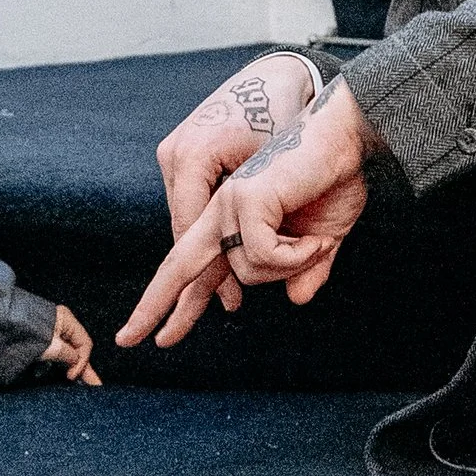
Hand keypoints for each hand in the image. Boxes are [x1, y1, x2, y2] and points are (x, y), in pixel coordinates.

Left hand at [39, 304, 101, 386]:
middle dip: (83, 368)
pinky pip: (54, 354)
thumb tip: (75, 363)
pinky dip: (58, 365)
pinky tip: (61, 376)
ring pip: (66, 354)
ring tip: (78, 384)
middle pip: (77, 350)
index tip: (71, 377)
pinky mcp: (39, 341)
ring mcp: (49, 333)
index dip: (82, 362)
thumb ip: (67, 355)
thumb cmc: (23, 331)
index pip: (84, 344)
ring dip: (70, 368)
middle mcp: (60, 325)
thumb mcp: (49, 345)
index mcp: (66, 320)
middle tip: (94, 386)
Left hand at [119, 80, 376, 352]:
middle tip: (127, 339)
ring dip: (291, 266)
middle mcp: (219, 208)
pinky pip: (262, 254)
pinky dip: (296, 256)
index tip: (162, 335)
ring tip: (317, 243)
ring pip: (244, 270)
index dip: (177, 302)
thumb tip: (296, 299)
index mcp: (228, 216)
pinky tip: (315, 240)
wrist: (348, 135)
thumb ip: (306, 267)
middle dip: (153, 307)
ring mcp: (229, 200)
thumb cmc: (336, 179)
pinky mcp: (245, 196)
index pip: (191, 265)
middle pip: (177, 266)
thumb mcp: (322, 240)